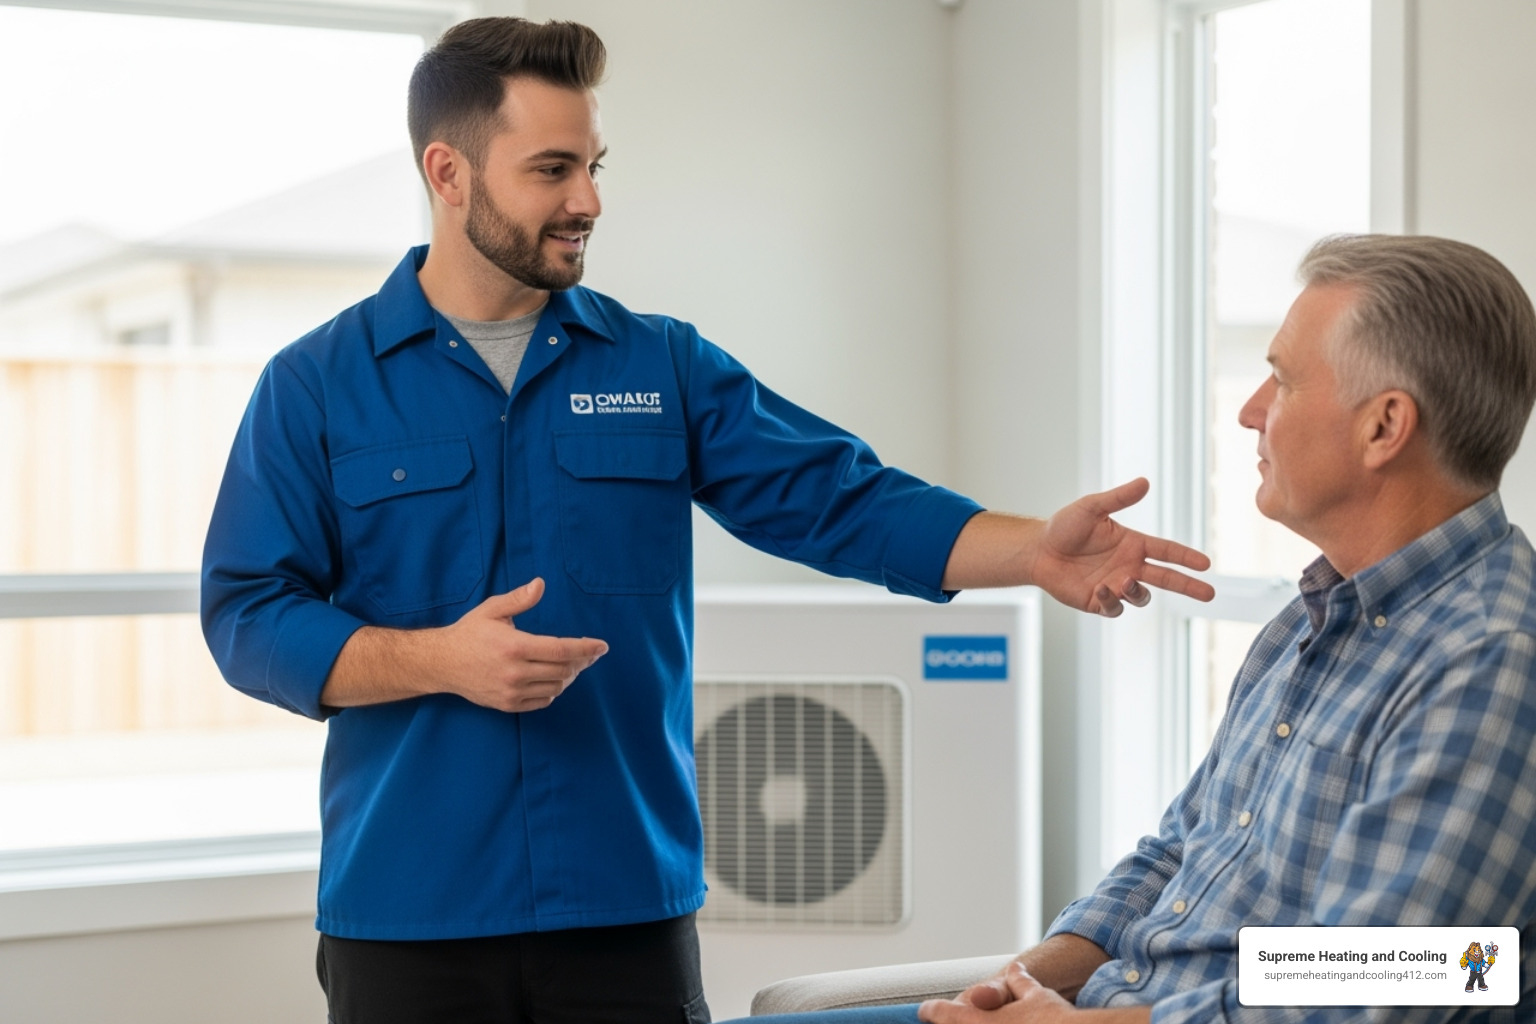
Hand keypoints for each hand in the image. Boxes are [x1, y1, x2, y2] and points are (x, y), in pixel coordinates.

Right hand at [433, 578, 607, 711]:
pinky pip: (543, 700)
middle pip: (563, 670)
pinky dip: (554, 689)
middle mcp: (515, 672)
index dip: (586, 648)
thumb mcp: (492, 610)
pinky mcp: (507, 704)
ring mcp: (511, 691)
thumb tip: (541, 584)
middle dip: (582, 661)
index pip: (561, 650)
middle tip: (591, 653)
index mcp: (515, 646)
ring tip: (572, 663)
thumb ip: (519, 599)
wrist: (442, 663)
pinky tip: (553, 677)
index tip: (602, 646)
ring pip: (556, 687)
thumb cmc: (469, 633)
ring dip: (569, 675)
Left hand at [919, 962, 1081, 1022]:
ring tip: (984, 1021)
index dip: (931, 1010)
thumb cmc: (1054, 1020)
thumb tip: (1016, 970)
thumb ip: (1019, 982)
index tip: (925, 1010)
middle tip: (943, 1020)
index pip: (942, 1013)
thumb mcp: (1035, 994)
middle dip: (949, 1023)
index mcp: (979, 1020)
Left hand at [1034, 478, 1213, 616]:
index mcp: (1132, 544)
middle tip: (1209, 594)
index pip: (1166, 551)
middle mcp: (1128, 566)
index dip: (1186, 557)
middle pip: (1166, 578)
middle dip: (1188, 586)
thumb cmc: (1064, 527)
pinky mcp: (1098, 601)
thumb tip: (1145, 482)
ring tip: (1124, 581)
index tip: (1206, 564)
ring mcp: (1115, 585)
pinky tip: (1101, 588)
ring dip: (1137, 591)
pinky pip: (1114, 607)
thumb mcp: (1091, 508)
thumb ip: (1118, 498)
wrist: (1037, 550)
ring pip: (1141, 596)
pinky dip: (1112, 600)